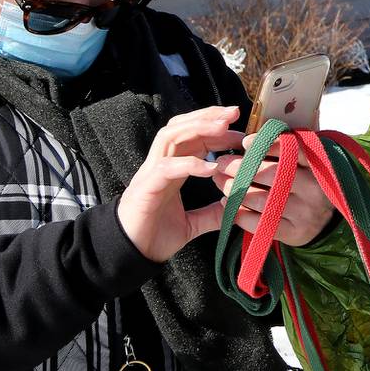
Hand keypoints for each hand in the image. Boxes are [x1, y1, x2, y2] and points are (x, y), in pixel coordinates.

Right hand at [117, 106, 244, 262]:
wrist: (129, 256)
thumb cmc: (154, 237)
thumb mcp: (191, 224)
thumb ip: (211, 214)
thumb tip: (235, 209)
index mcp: (172, 170)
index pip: (192, 138)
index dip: (215, 130)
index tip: (240, 133)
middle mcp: (160, 165)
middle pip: (180, 127)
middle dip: (208, 117)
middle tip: (234, 114)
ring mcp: (151, 173)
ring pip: (170, 136)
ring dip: (198, 128)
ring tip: (223, 128)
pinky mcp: (145, 188)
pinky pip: (166, 167)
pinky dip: (189, 163)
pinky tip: (211, 168)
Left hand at [212, 132, 335, 246]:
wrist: (324, 222)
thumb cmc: (304, 186)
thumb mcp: (303, 165)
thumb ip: (284, 151)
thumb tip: (248, 143)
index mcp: (316, 166)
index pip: (293, 150)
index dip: (267, 145)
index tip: (245, 143)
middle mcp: (312, 188)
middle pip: (273, 174)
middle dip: (242, 168)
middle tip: (222, 164)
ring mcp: (304, 212)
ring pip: (263, 200)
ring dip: (237, 191)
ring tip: (223, 184)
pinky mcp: (293, 232)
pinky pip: (260, 223)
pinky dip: (240, 214)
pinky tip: (229, 206)